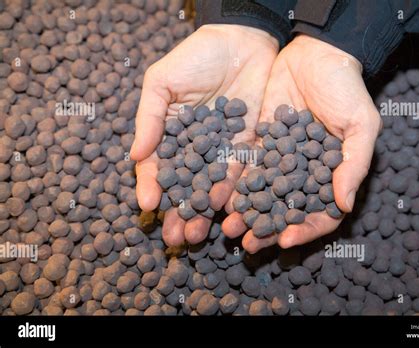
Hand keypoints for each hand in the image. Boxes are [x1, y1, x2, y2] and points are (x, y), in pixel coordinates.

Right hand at [131, 24, 277, 246]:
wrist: (242, 42)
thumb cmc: (195, 57)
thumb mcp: (162, 82)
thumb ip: (150, 118)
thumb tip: (134, 155)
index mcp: (171, 136)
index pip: (158, 167)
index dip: (151, 186)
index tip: (148, 206)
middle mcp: (195, 149)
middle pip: (186, 186)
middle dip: (180, 212)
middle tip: (175, 238)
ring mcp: (222, 150)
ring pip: (212, 187)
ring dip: (206, 212)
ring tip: (199, 236)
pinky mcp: (248, 147)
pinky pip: (241, 174)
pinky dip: (235, 193)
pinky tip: (229, 212)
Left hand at [222, 35, 381, 252]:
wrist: (317, 53)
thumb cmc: (346, 88)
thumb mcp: (360, 124)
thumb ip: (354, 164)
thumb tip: (344, 205)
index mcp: (331, 175)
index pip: (321, 213)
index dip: (306, 229)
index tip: (286, 240)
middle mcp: (304, 173)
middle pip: (286, 209)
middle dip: (268, 228)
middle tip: (248, 244)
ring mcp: (280, 159)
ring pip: (263, 193)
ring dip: (247, 213)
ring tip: (229, 228)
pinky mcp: (260, 142)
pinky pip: (246, 168)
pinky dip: (235, 185)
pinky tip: (220, 198)